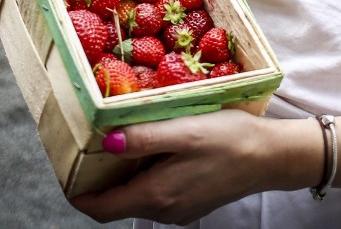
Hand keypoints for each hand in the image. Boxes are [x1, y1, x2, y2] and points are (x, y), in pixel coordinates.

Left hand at [70, 109, 321, 224]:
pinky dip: (145, 175)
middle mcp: (165, 210)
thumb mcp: (184, 131)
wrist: (274, 156)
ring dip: (123, 175)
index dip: (76, 191)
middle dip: (97, 179)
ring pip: (136, 197)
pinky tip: (156, 149)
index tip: (66, 165)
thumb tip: (104, 143)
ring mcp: (180, 209)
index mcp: (156, 195)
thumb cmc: (231, 140)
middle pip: (116, 203)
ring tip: (120, 140)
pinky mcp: (193, 202)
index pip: (99, 209)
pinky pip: (157, 193)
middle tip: (89, 145)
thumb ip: (143, 138)